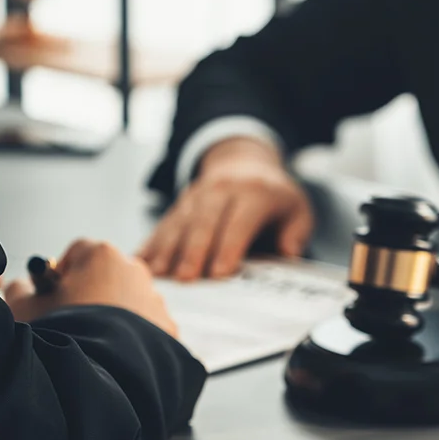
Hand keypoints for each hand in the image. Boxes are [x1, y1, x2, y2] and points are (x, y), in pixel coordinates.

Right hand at [5, 239, 176, 335]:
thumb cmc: (60, 331)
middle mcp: (134, 269)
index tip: (55, 293)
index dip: (63, 272)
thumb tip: (25, 286)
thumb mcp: (24, 307)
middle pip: (108, 274)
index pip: (79, 252)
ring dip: (115, 313)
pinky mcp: (168, 325)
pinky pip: (146, 325)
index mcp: (102, 255)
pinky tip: (116, 351)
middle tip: (74, 318)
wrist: (100, 369)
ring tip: (96, 338)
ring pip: (130, 300)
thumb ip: (21, 289)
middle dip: (92, 291)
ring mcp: (155, 297)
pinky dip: (133, 334)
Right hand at [139, 137, 313, 280]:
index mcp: (255, 193)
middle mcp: (223, 190)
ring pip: (180, 223)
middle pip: (205, 222)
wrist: (244, 160)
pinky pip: (164, 223)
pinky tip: (141, 261)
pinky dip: (152, 242)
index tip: (220, 272)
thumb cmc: (274, 195)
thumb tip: (288, 255)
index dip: (229, 247)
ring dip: (168, 249)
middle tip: (186, 279)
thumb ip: (296, 234)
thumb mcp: (298, 209)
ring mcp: (198, 195)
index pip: (240, 222)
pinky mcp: (181, 203)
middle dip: (194, 251)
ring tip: (159, 274)